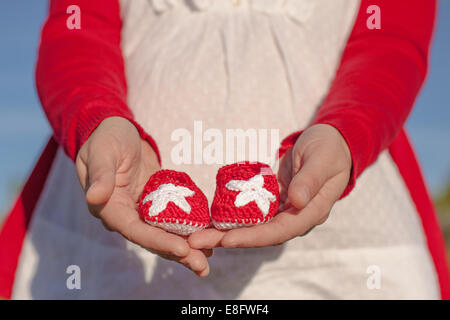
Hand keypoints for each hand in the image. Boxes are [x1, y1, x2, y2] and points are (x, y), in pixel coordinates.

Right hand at [76, 117, 211, 276]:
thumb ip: (100, 175)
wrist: (117, 131)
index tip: (182, 250)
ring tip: (208, 260)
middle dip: (178, 253)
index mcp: (109, 207)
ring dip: (186, 248)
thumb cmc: (106, 138)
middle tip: (202, 266)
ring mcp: (142, 211)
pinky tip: (208, 238)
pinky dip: (189, 229)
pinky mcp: (155, 204)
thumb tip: (94, 197)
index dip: (158, 241)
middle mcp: (125, 215)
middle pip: (153, 239)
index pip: (134, 230)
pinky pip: (172, 220)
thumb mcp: (102, 153)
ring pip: (164, 234)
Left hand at [189, 124, 351, 248]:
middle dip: (229, 239)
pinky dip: (232, 216)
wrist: (329, 143)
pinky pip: (251, 213)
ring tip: (197, 235)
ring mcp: (284, 210)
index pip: (280, 230)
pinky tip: (211, 219)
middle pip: (261, 234)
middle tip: (197, 241)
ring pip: (253, 226)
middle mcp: (295, 216)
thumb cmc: (328, 149)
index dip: (253, 237)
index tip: (227, 239)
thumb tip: (296, 201)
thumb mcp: (322, 159)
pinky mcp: (273, 201)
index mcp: (311, 211)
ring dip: (225, 231)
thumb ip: (310, 180)